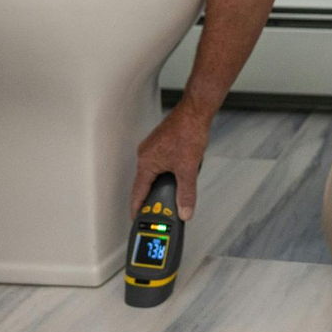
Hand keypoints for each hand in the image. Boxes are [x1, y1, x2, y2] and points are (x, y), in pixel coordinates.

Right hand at [130, 97, 210, 220]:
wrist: (195, 112)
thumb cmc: (188, 132)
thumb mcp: (188, 169)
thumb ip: (186, 193)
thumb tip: (184, 211)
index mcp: (146, 162)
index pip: (138, 192)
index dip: (137, 207)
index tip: (137, 219)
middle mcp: (146, 154)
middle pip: (145, 184)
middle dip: (152, 198)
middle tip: (159, 212)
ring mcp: (152, 148)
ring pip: (153, 174)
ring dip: (160, 185)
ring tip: (170, 196)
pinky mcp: (161, 144)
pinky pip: (159, 164)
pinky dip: (165, 174)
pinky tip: (177, 176)